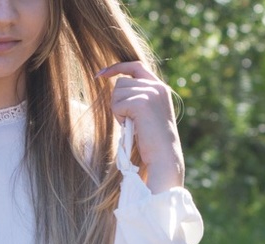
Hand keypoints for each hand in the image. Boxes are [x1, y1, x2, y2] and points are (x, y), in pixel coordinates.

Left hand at [97, 61, 185, 192]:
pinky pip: (117, 104)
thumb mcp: (148, 114)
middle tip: (128, 121)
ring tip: (131, 125)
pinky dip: (118, 117)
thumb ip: (138, 98)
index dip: (117, 67)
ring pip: (117, 92)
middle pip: (121, 82)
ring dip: (118, 110)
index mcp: (160, 88)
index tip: (101, 74)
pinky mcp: (141, 102)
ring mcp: (150, 93)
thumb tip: (116, 86)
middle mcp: (156, 86)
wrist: (164, 156)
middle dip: (118, 102)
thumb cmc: (153, 142)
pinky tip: (130, 127)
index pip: (135, 66)